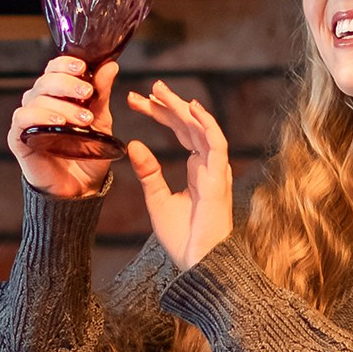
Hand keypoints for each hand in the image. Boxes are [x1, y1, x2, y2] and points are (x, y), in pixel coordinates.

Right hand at [8, 56, 118, 198]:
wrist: (80, 188)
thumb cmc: (88, 153)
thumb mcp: (101, 121)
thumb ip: (102, 94)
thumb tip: (110, 66)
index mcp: (57, 95)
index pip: (54, 69)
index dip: (65, 64)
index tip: (83, 67)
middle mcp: (39, 103)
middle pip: (45, 80)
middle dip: (67, 83)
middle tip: (87, 93)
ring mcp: (27, 120)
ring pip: (36, 98)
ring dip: (61, 104)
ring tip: (83, 119)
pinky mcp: (19, 138)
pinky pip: (23, 119)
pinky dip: (40, 116)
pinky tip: (58, 122)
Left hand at [125, 82, 233, 271]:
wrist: (198, 263)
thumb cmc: (183, 238)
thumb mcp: (157, 200)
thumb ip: (148, 172)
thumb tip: (133, 144)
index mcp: (197, 170)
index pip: (181, 132)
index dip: (162, 114)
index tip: (139, 101)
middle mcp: (209, 166)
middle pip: (190, 126)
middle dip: (170, 105)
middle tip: (149, 88)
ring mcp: (216, 171)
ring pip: (202, 129)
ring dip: (182, 108)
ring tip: (161, 91)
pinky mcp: (219, 179)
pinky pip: (216, 145)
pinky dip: (206, 124)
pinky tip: (191, 108)